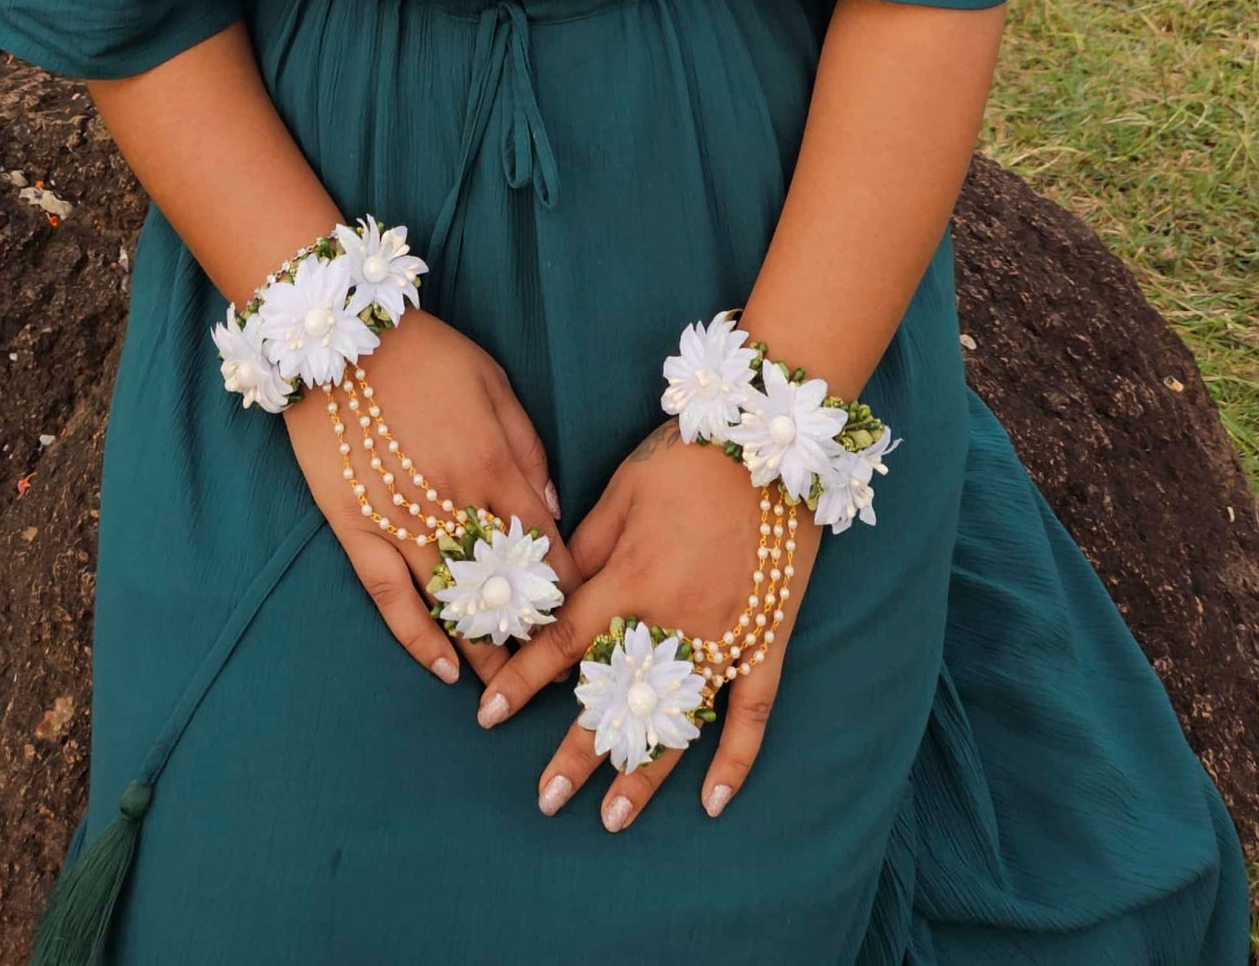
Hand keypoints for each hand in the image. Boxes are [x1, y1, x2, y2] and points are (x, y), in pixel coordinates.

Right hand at [284, 310, 575, 692]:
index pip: (542, 544)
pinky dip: (416, 636)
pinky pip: (389, 595)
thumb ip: (527, 447)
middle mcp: (454, 502)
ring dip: (482, 648)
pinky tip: (442, 669)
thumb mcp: (494, 382)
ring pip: (452, 601)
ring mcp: (402, 519)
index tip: (579, 618)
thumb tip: (550, 509)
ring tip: (506, 686)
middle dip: (528, 632)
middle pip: (502, 584)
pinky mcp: (355, 526)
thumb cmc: (425, 351)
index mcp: (494, 463)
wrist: (341, 336)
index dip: (563, 587)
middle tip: (548, 671)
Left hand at [476, 422, 817, 828]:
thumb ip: (583, 546)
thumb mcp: (620, 490)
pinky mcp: (768, 639)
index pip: (563, 645)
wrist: (770, 439)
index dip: (522, 683)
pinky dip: (737, 758)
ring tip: (611, 818)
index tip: (488, 719)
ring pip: (677, 720)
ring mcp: (726, 636)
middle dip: (578, 754)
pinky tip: (715, 801)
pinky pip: (754, 710)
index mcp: (630, 580)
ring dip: (643, 773)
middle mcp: (674, 621)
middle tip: (547, 800)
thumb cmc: (686, 456)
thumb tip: (546, 593)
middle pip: (617, 700)